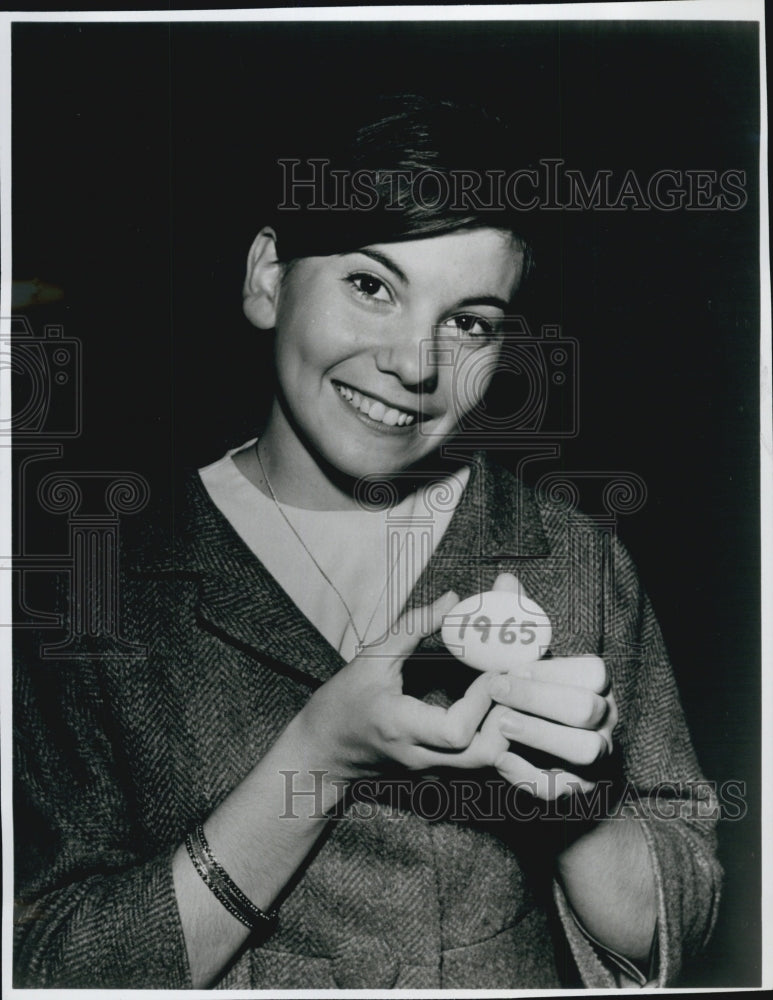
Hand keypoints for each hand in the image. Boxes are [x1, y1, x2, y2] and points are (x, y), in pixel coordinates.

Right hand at [292, 591, 492, 781]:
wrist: (323, 752)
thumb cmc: (342, 705)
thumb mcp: (371, 658)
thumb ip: (413, 628)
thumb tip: (452, 599)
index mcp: (400, 727)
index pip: (455, 731)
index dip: (481, 701)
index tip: (491, 670)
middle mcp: (420, 755)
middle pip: (483, 754)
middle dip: (508, 717)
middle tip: (514, 679)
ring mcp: (431, 769)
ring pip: (486, 761)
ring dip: (505, 725)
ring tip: (509, 688)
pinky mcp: (439, 769)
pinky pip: (477, 757)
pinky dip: (496, 732)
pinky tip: (498, 704)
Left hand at [483, 573, 617, 799]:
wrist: (532, 754)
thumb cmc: (529, 695)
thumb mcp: (525, 657)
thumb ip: (517, 620)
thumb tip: (505, 581)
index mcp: (597, 686)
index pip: (595, 672)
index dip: (554, 669)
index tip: (513, 666)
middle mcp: (606, 721)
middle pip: (588, 710)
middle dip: (540, 699)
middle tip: (497, 691)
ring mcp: (596, 759)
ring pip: (585, 750)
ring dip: (541, 736)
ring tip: (500, 724)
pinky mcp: (577, 791)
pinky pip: (563, 790)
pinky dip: (531, 777)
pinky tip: (501, 761)